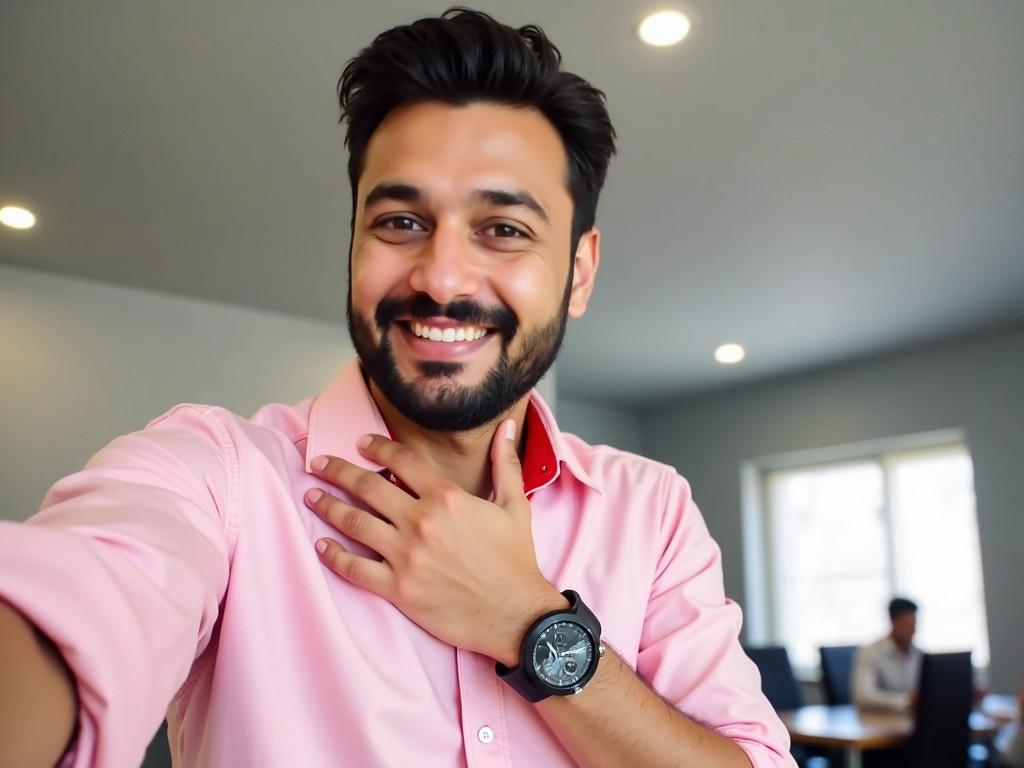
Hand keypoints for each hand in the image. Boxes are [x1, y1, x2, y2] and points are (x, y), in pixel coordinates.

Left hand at [304, 419, 566, 665]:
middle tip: (319, 464)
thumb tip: (504, 428)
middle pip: (367, 487)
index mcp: (447, 498)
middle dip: (338, 471)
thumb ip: (505, 464)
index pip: (401, 462)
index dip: (377, 448)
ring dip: (328, 506)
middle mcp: (421, 522)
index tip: (361, 443)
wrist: (515, 614)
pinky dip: (334, 556)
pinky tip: (322, 546)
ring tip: (311, 497)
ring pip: (354, 523)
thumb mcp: (515, 506)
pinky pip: (355, 568)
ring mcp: (406, 556)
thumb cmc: (515, 561)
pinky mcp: (398, 589)